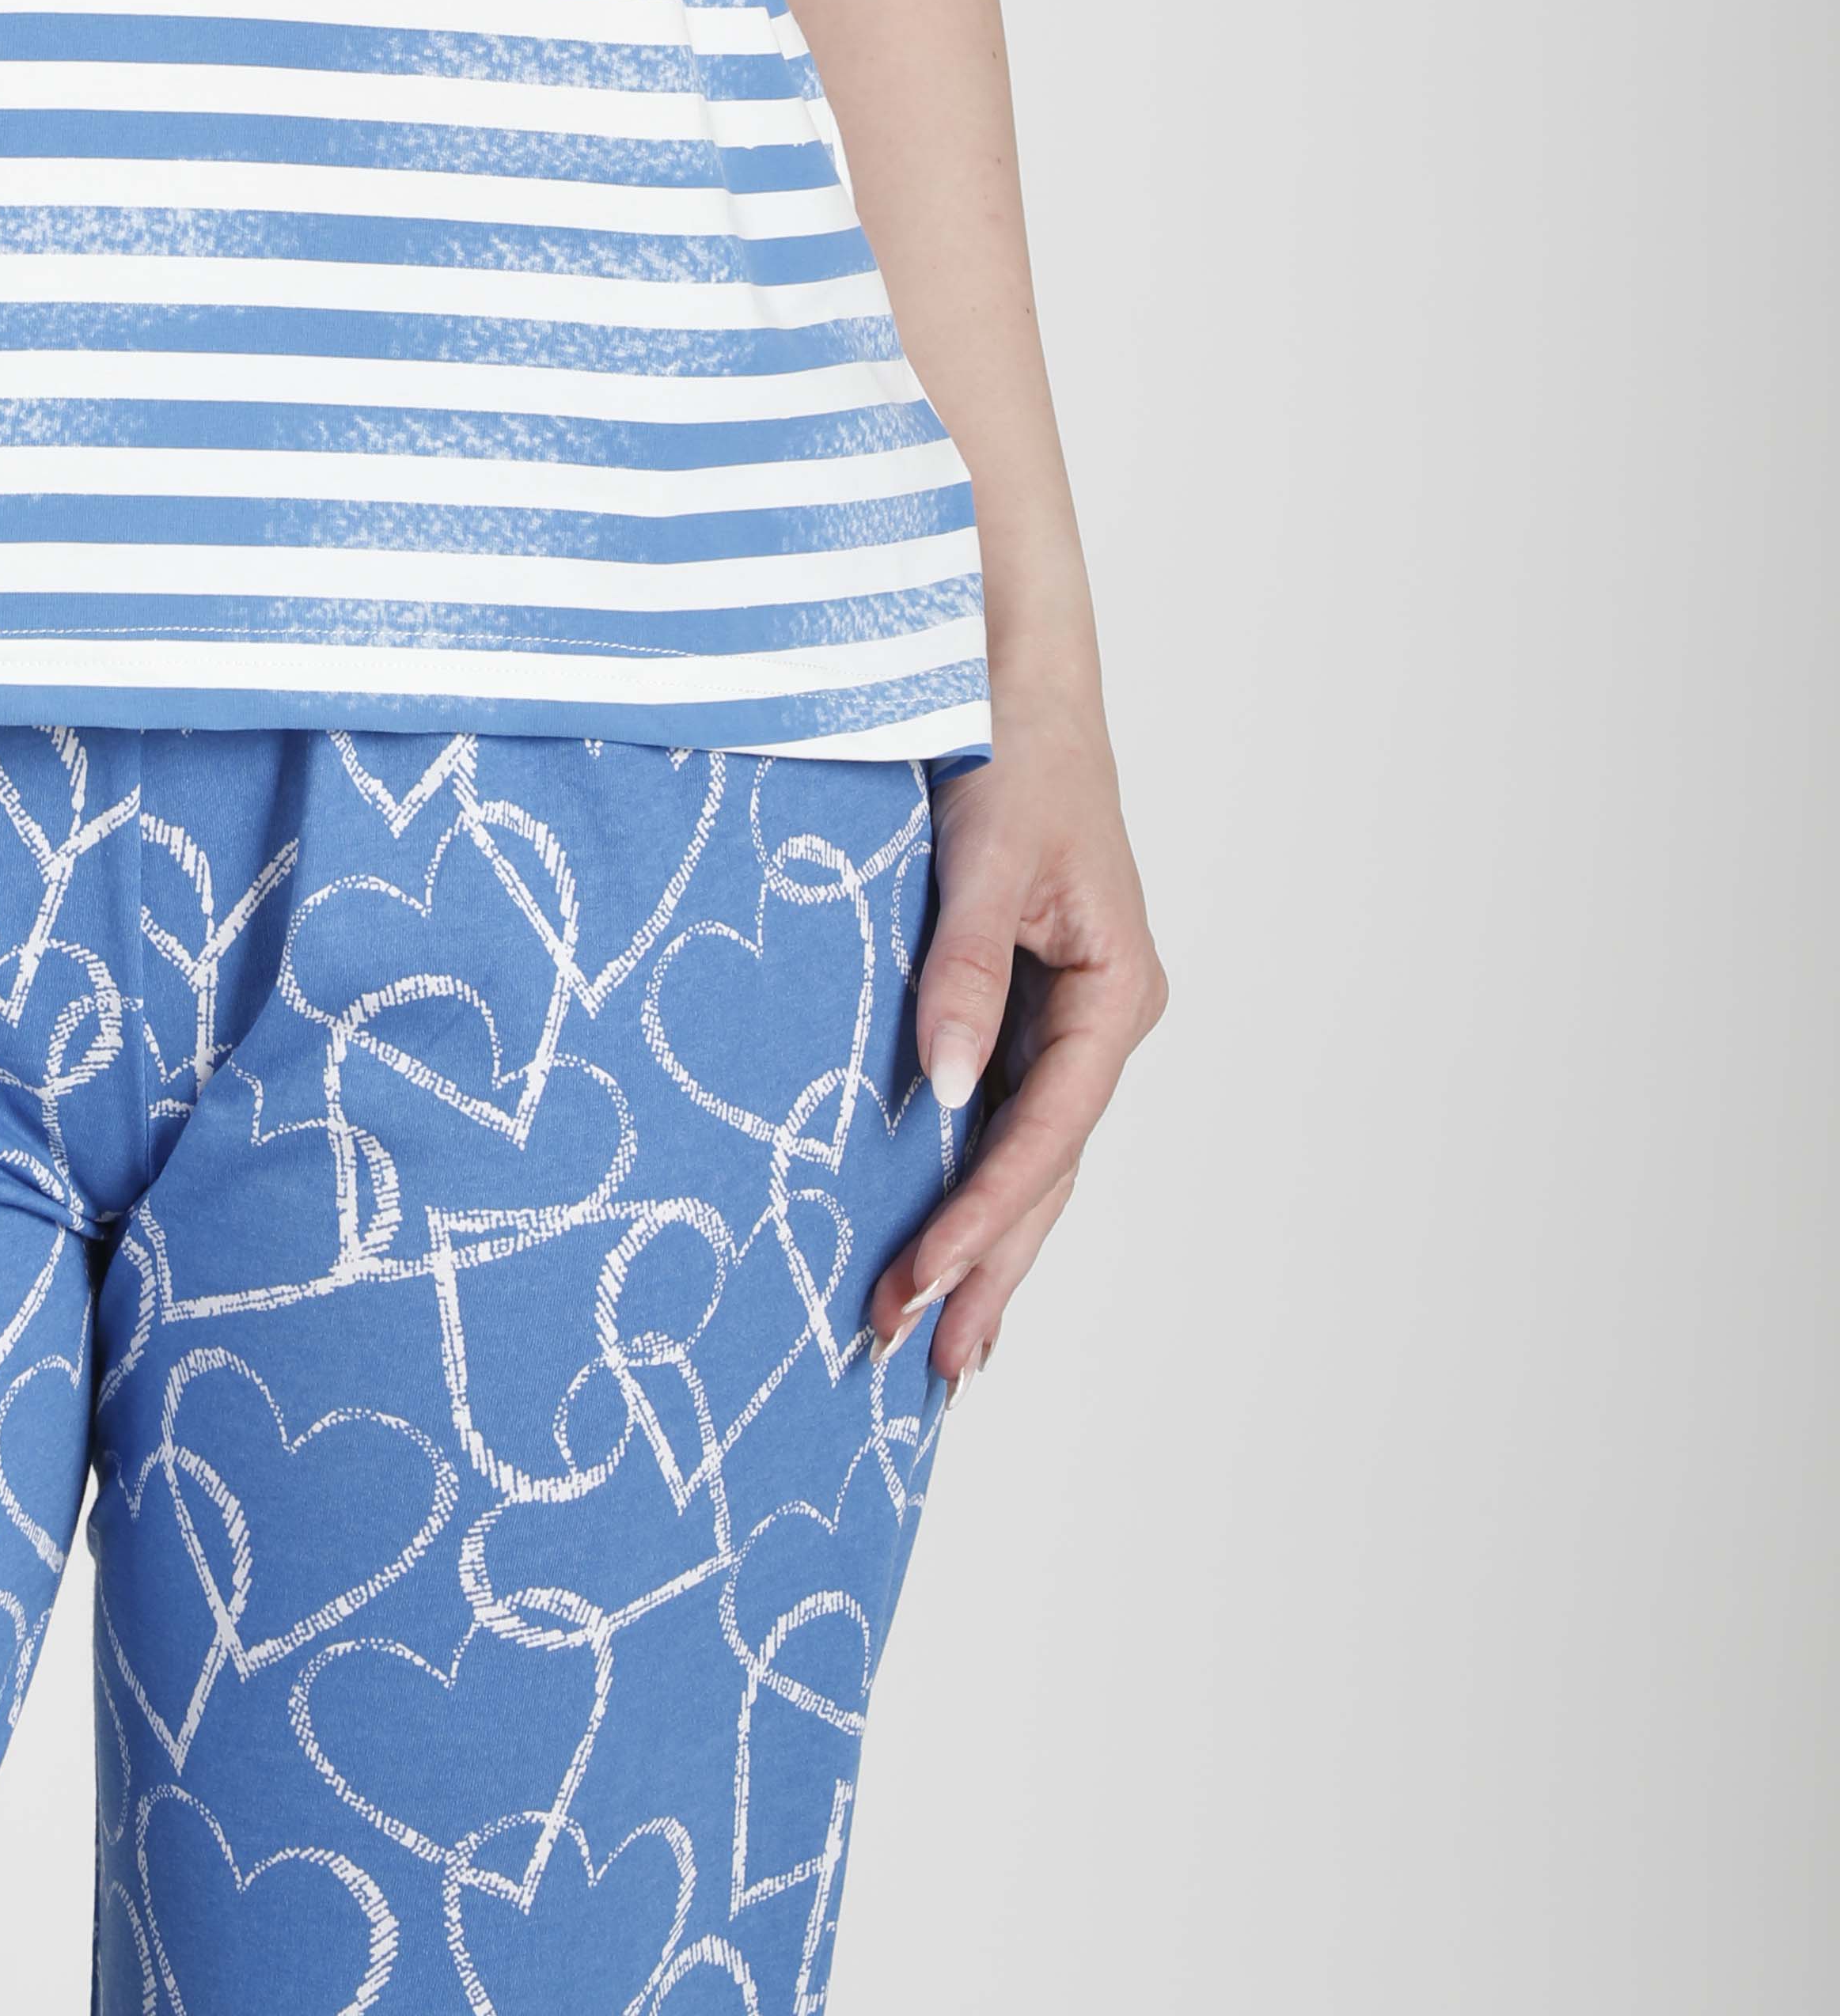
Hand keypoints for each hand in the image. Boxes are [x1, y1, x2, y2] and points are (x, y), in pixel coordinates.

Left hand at [865, 708, 1165, 1383]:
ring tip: (945, 1344)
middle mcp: (1104, 1018)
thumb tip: (941, 1092)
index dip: (982, 1215)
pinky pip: (1002, 1111)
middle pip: (1046, 1169)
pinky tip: (948, 1238)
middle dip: (990, 1266)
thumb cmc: (1013, 754)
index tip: (921, 1282)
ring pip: (1028, 1154)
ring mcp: (1070, 1016)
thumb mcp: (986, 858)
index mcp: (1119, 993)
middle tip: (929, 1362)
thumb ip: (965, 972)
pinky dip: (974, 1178)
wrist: (1015, 678)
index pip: (1046, 1134)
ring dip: (987, 1243)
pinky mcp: (1027, 1001)